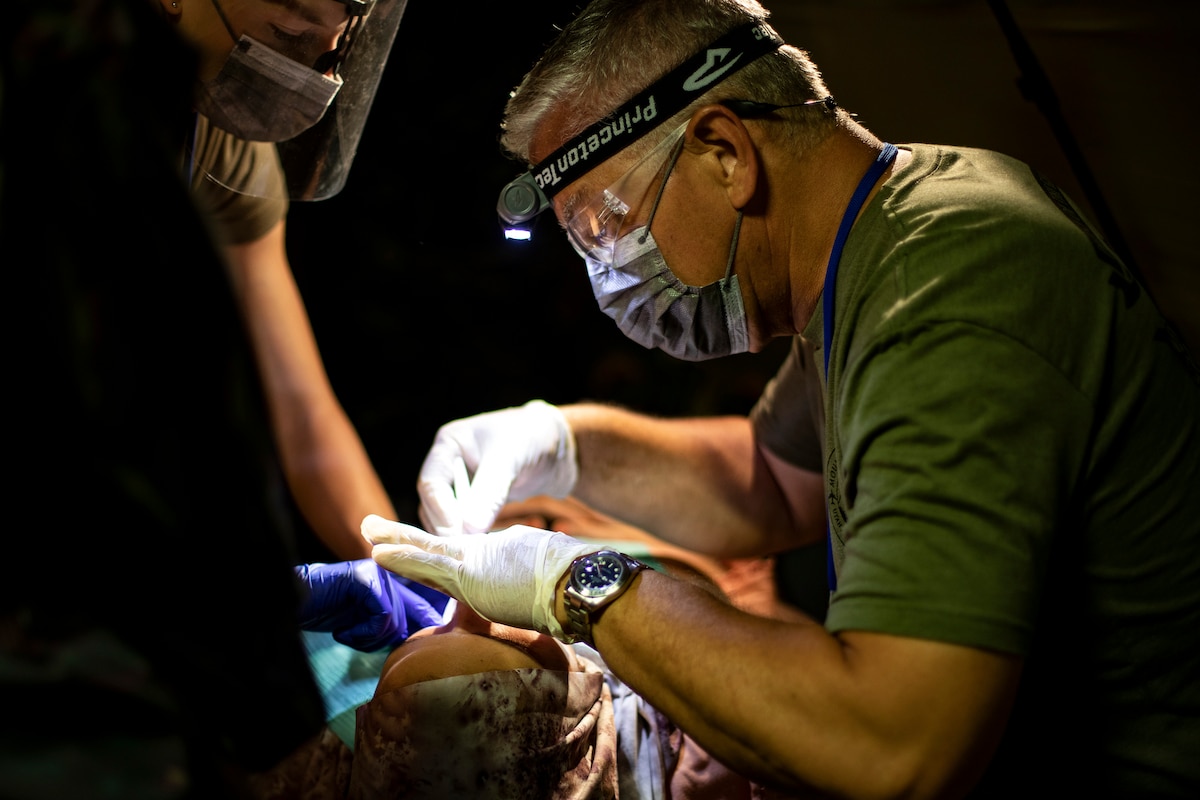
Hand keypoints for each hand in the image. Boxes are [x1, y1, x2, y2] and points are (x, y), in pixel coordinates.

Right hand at [295, 559, 449, 651]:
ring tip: (346, 634)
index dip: (427, 624)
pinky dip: (361, 633)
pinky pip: (382, 616)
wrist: (289, 603)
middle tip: (356, 640)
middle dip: (382, 640)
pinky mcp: (366, 579)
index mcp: (392, 580)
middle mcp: (389, 573)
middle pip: (408, 619)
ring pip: (395, 621)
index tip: (428, 642)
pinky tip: (342, 632)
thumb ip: (390, 624)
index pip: (422, 605)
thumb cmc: (324, 613)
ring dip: (367, 639)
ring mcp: (378, 573)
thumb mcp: (363, 621)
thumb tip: (422, 637)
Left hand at [362, 514, 598, 639]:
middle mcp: (484, 551)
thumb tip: (510, 595)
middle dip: (403, 538)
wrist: (580, 583)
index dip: (429, 553)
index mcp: (498, 554)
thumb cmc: (571, 586)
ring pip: (426, 549)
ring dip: (395, 542)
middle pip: (435, 545)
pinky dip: (403, 558)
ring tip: (368, 531)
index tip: (408, 548)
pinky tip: (379, 553)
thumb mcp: (540, 581)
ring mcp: (475, 561)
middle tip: (373, 527)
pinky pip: (428, 564)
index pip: (456, 556)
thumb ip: (518, 586)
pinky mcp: (470, 573)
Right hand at [416, 400, 577, 535]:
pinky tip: (485, 547)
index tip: (456, 534)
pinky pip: (466, 523)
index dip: (441, 511)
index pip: (430, 483)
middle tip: (465, 551)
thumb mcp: (509, 458)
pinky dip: (472, 535)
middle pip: (433, 504)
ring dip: (458, 534)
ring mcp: (463, 484)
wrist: (560, 447)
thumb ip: (489, 491)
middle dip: (447, 526)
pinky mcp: (477, 502)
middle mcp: (450, 465)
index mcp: (449, 444)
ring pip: (446, 517)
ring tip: (476, 552)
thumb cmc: (533, 437)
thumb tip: (469, 528)